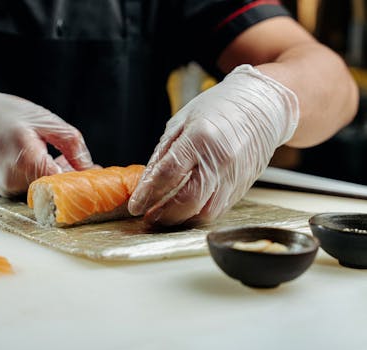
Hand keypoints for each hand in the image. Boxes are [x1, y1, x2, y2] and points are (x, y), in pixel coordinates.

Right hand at [0, 84, 93, 195]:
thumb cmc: (6, 114)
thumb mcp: (46, 120)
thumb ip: (72, 145)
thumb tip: (90, 168)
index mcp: (25, 156)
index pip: (61, 181)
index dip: (80, 180)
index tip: (96, 175)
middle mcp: (13, 177)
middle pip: (54, 189)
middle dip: (73, 181)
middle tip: (88, 169)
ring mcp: (7, 187)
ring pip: (45, 191)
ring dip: (60, 180)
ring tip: (65, 160)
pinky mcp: (5, 191)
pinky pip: (33, 190)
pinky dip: (45, 180)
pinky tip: (49, 164)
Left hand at [128, 65, 298, 225]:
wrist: (262, 107)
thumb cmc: (219, 108)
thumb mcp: (181, 121)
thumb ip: (163, 153)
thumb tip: (146, 182)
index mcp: (201, 138)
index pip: (168, 174)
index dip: (148, 194)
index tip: (135, 206)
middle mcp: (220, 160)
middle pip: (187, 201)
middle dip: (164, 214)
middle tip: (149, 215)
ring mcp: (234, 175)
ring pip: (205, 212)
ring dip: (181, 219)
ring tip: (165, 215)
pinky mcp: (243, 186)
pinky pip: (218, 209)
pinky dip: (199, 213)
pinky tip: (186, 209)